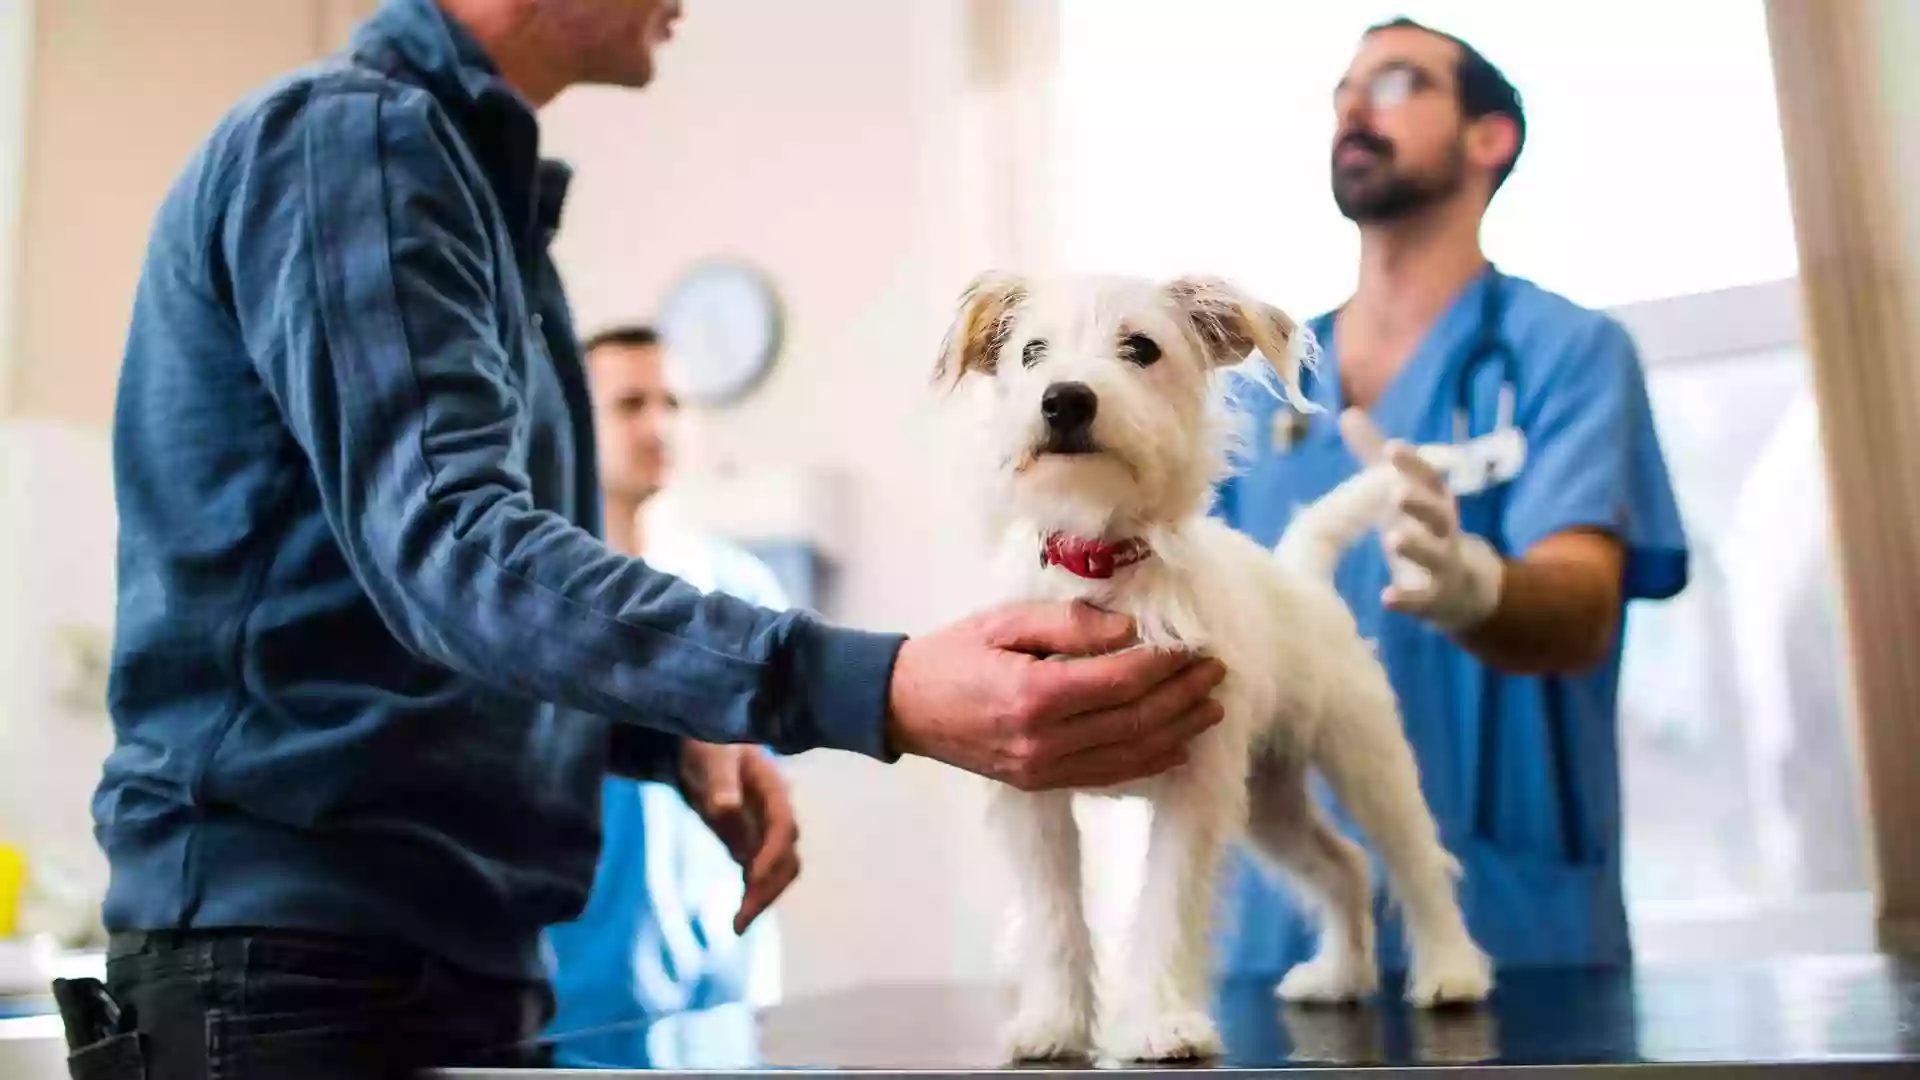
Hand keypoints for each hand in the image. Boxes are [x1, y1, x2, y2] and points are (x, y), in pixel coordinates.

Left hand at [677, 740, 798, 934]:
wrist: (705, 748)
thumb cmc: (710, 743)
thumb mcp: (712, 754)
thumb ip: (720, 778)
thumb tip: (725, 806)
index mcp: (773, 789)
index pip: (782, 825)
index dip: (771, 851)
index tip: (752, 875)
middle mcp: (776, 814)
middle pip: (787, 856)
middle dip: (770, 887)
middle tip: (744, 915)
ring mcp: (764, 832)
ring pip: (777, 872)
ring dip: (762, 898)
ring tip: (738, 926)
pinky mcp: (750, 844)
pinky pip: (758, 876)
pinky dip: (752, 897)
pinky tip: (738, 920)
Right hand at [885, 601, 1227, 790]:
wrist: (905, 706)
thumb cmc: (954, 653)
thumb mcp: (1004, 621)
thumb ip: (1069, 624)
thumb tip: (1129, 631)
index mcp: (1034, 694)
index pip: (1121, 682)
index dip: (1164, 665)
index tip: (1193, 646)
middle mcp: (1043, 740)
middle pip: (1135, 721)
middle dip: (1183, 697)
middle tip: (1215, 672)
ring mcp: (1043, 769)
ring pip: (1129, 754)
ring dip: (1177, 731)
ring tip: (1210, 707)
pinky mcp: (1042, 782)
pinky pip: (1108, 776)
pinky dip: (1149, 761)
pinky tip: (1176, 746)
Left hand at [1339, 408, 1503, 631]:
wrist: (1464, 586)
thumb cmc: (1422, 527)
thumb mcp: (1400, 489)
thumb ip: (1374, 456)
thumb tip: (1347, 412)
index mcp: (1435, 501)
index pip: (1429, 477)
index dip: (1413, 462)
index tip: (1393, 446)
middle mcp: (1443, 530)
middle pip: (1438, 513)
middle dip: (1420, 502)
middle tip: (1397, 492)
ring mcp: (1444, 565)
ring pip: (1435, 555)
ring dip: (1416, 547)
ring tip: (1392, 539)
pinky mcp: (1435, 599)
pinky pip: (1423, 600)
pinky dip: (1407, 598)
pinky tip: (1386, 598)